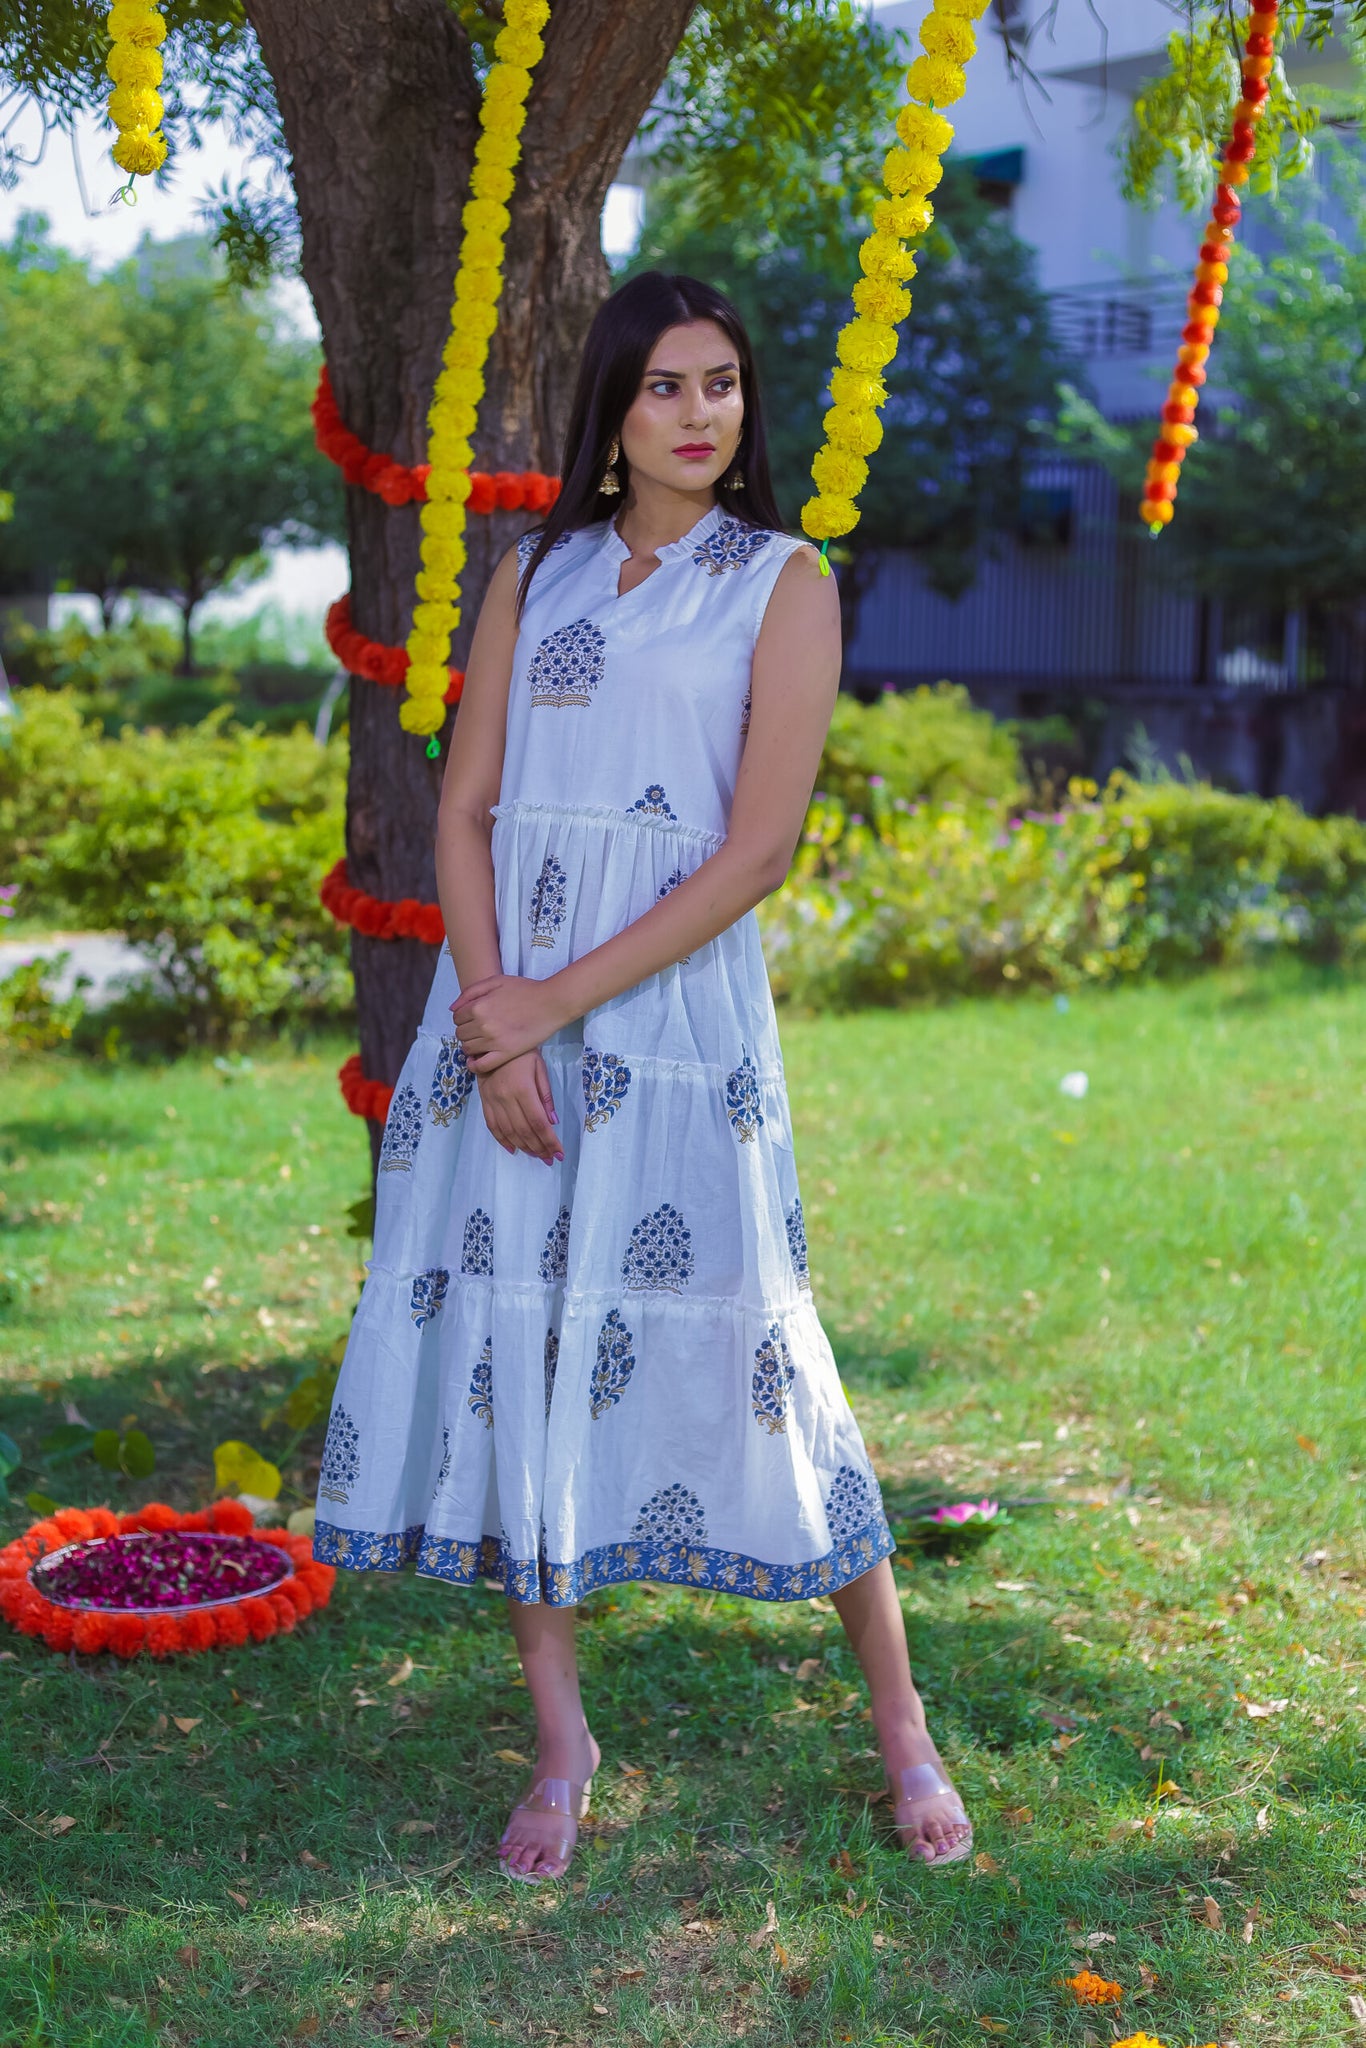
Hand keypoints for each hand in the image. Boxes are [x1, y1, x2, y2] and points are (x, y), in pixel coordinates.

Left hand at [450, 973, 565, 1073]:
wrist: (551, 1003)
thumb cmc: (525, 989)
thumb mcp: (496, 981)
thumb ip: (471, 992)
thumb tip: (452, 1009)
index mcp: (478, 1006)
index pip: (457, 1018)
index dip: (463, 1017)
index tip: (472, 1018)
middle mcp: (482, 1025)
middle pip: (460, 1034)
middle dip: (466, 1031)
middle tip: (478, 1029)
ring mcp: (493, 1041)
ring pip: (468, 1049)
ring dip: (470, 1046)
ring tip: (481, 1041)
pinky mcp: (505, 1054)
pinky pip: (481, 1066)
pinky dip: (474, 1065)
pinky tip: (475, 1061)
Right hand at [476, 1050, 561, 1164]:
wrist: (493, 1041)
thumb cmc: (523, 1053)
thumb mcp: (540, 1068)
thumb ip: (546, 1095)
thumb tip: (552, 1121)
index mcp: (523, 1089)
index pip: (538, 1122)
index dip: (549, 1141)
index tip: (559, 1153)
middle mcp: (506, 1098)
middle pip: (524, 1131)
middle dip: (539, 1148)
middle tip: (550, 1159)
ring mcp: (493, 1100)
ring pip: (508, 1132)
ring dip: (523, 1147)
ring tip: (536, 1155)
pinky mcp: (484, 1100)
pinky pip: (492, 1125)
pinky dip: (502, 1140)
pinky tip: (513, 1149)